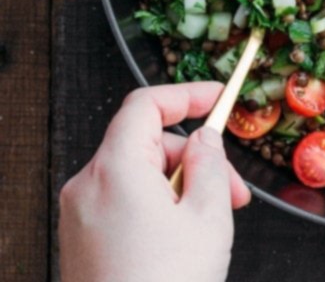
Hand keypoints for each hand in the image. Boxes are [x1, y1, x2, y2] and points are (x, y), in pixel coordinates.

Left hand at [59, 82, 250, 281]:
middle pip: (146, 142)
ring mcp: (80, 215)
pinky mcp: (81, 240)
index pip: (146, 105)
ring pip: (138, 174)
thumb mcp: (208, 218)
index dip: (186, 95)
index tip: (218, 98)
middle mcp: (88, 185)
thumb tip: (206, 139)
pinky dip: (156, 205)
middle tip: (232, 190)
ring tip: (211, 224)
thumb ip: (210, 164)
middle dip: (194, 157)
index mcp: (116, 168)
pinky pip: (123, 201)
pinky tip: (182, 239)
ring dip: (179, 185)